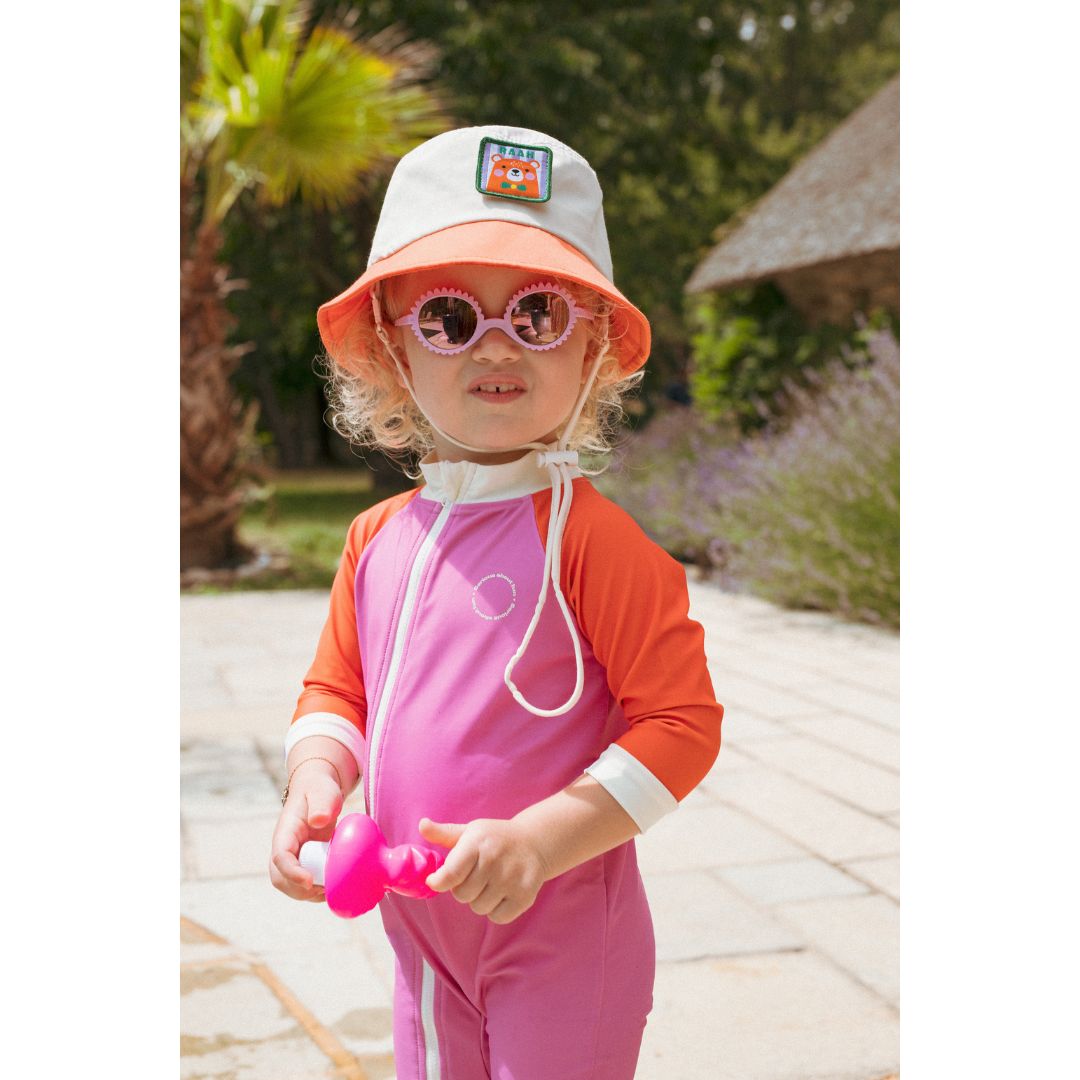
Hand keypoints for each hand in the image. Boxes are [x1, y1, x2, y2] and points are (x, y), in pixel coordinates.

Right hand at [269, 762, 342, 902]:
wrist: (318, 792)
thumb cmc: (320, 790)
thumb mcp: (323, 791)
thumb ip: (322, 803)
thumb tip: (319, 821)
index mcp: (285, 832)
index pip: (280, 857)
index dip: (291, 872)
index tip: (309, 881)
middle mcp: (284, 848)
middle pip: (280, 878)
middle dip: (298, 889)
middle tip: (324, 888)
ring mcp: (293, 858)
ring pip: (290, 886)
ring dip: (308, 894)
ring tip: (331, 888)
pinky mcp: (304, 864)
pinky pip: (303, 885)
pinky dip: (316, 891)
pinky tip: (334, 885)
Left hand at [419, 817, 549, 924]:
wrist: (535, 842)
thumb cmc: (495, 838)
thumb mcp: (470, 831)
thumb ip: (443, 833)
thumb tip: (422, 825)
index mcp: (477, 842)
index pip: (449, 875)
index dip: (438, 882)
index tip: (436, 880)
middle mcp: (494, 859)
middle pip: (461, 895)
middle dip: (464, 888)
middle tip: (475, 875)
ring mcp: (511, 878)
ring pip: (478, 907)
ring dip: (480, 899)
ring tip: (491, 882)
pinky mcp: (525, 895)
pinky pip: (497, 917)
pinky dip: (497, 909)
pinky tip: (503, 892)